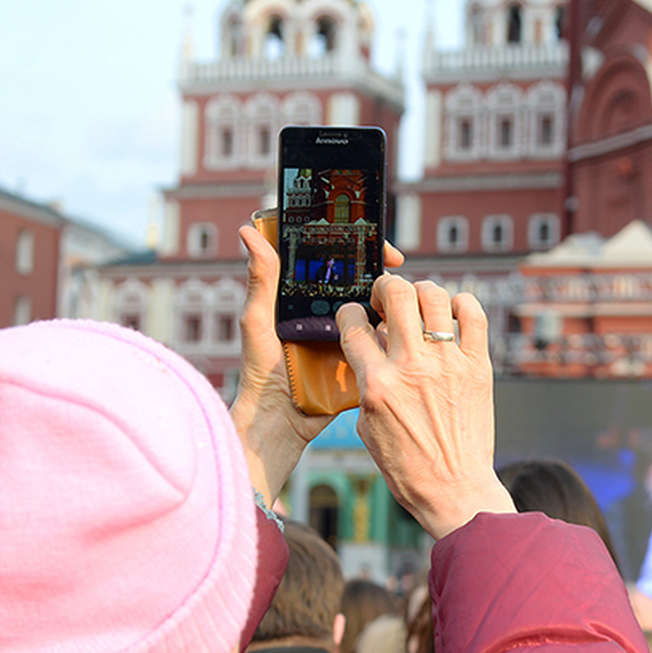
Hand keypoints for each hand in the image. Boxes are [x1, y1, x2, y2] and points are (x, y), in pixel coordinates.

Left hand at [230, 225, 404, 502]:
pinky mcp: (357, 352)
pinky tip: (404, 321)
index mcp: (298, 293)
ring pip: (370, 301)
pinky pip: (379, 334)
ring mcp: (342, 330)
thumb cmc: (260, 371)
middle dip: (376, 265)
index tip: (366, 239)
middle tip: (395, 265)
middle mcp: (322, 307)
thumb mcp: (258, 320)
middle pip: (354, 274)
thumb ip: (261, 279)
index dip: (347, 237)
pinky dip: (393, 325)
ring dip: (389, 293)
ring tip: (402, 291)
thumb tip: (247, 232)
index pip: (326, 253)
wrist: (281, 420)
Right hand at [337, 276, 514, 539]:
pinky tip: (452, 314)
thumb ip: (367, 382)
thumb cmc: (409, 467)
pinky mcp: (478, 368)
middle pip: (396, 294)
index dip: (350, 313)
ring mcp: (448, 365)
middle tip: (386, 300)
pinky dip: (462, 304)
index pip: (353, 325)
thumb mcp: (368, 426)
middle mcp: (412, 369)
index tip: (355, 316)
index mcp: (377, 385)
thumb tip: (374, 347)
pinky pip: (474, 315)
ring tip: (419, 305)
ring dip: (421, 292)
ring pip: (434, 295)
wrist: (455, 490)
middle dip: (385, 287)